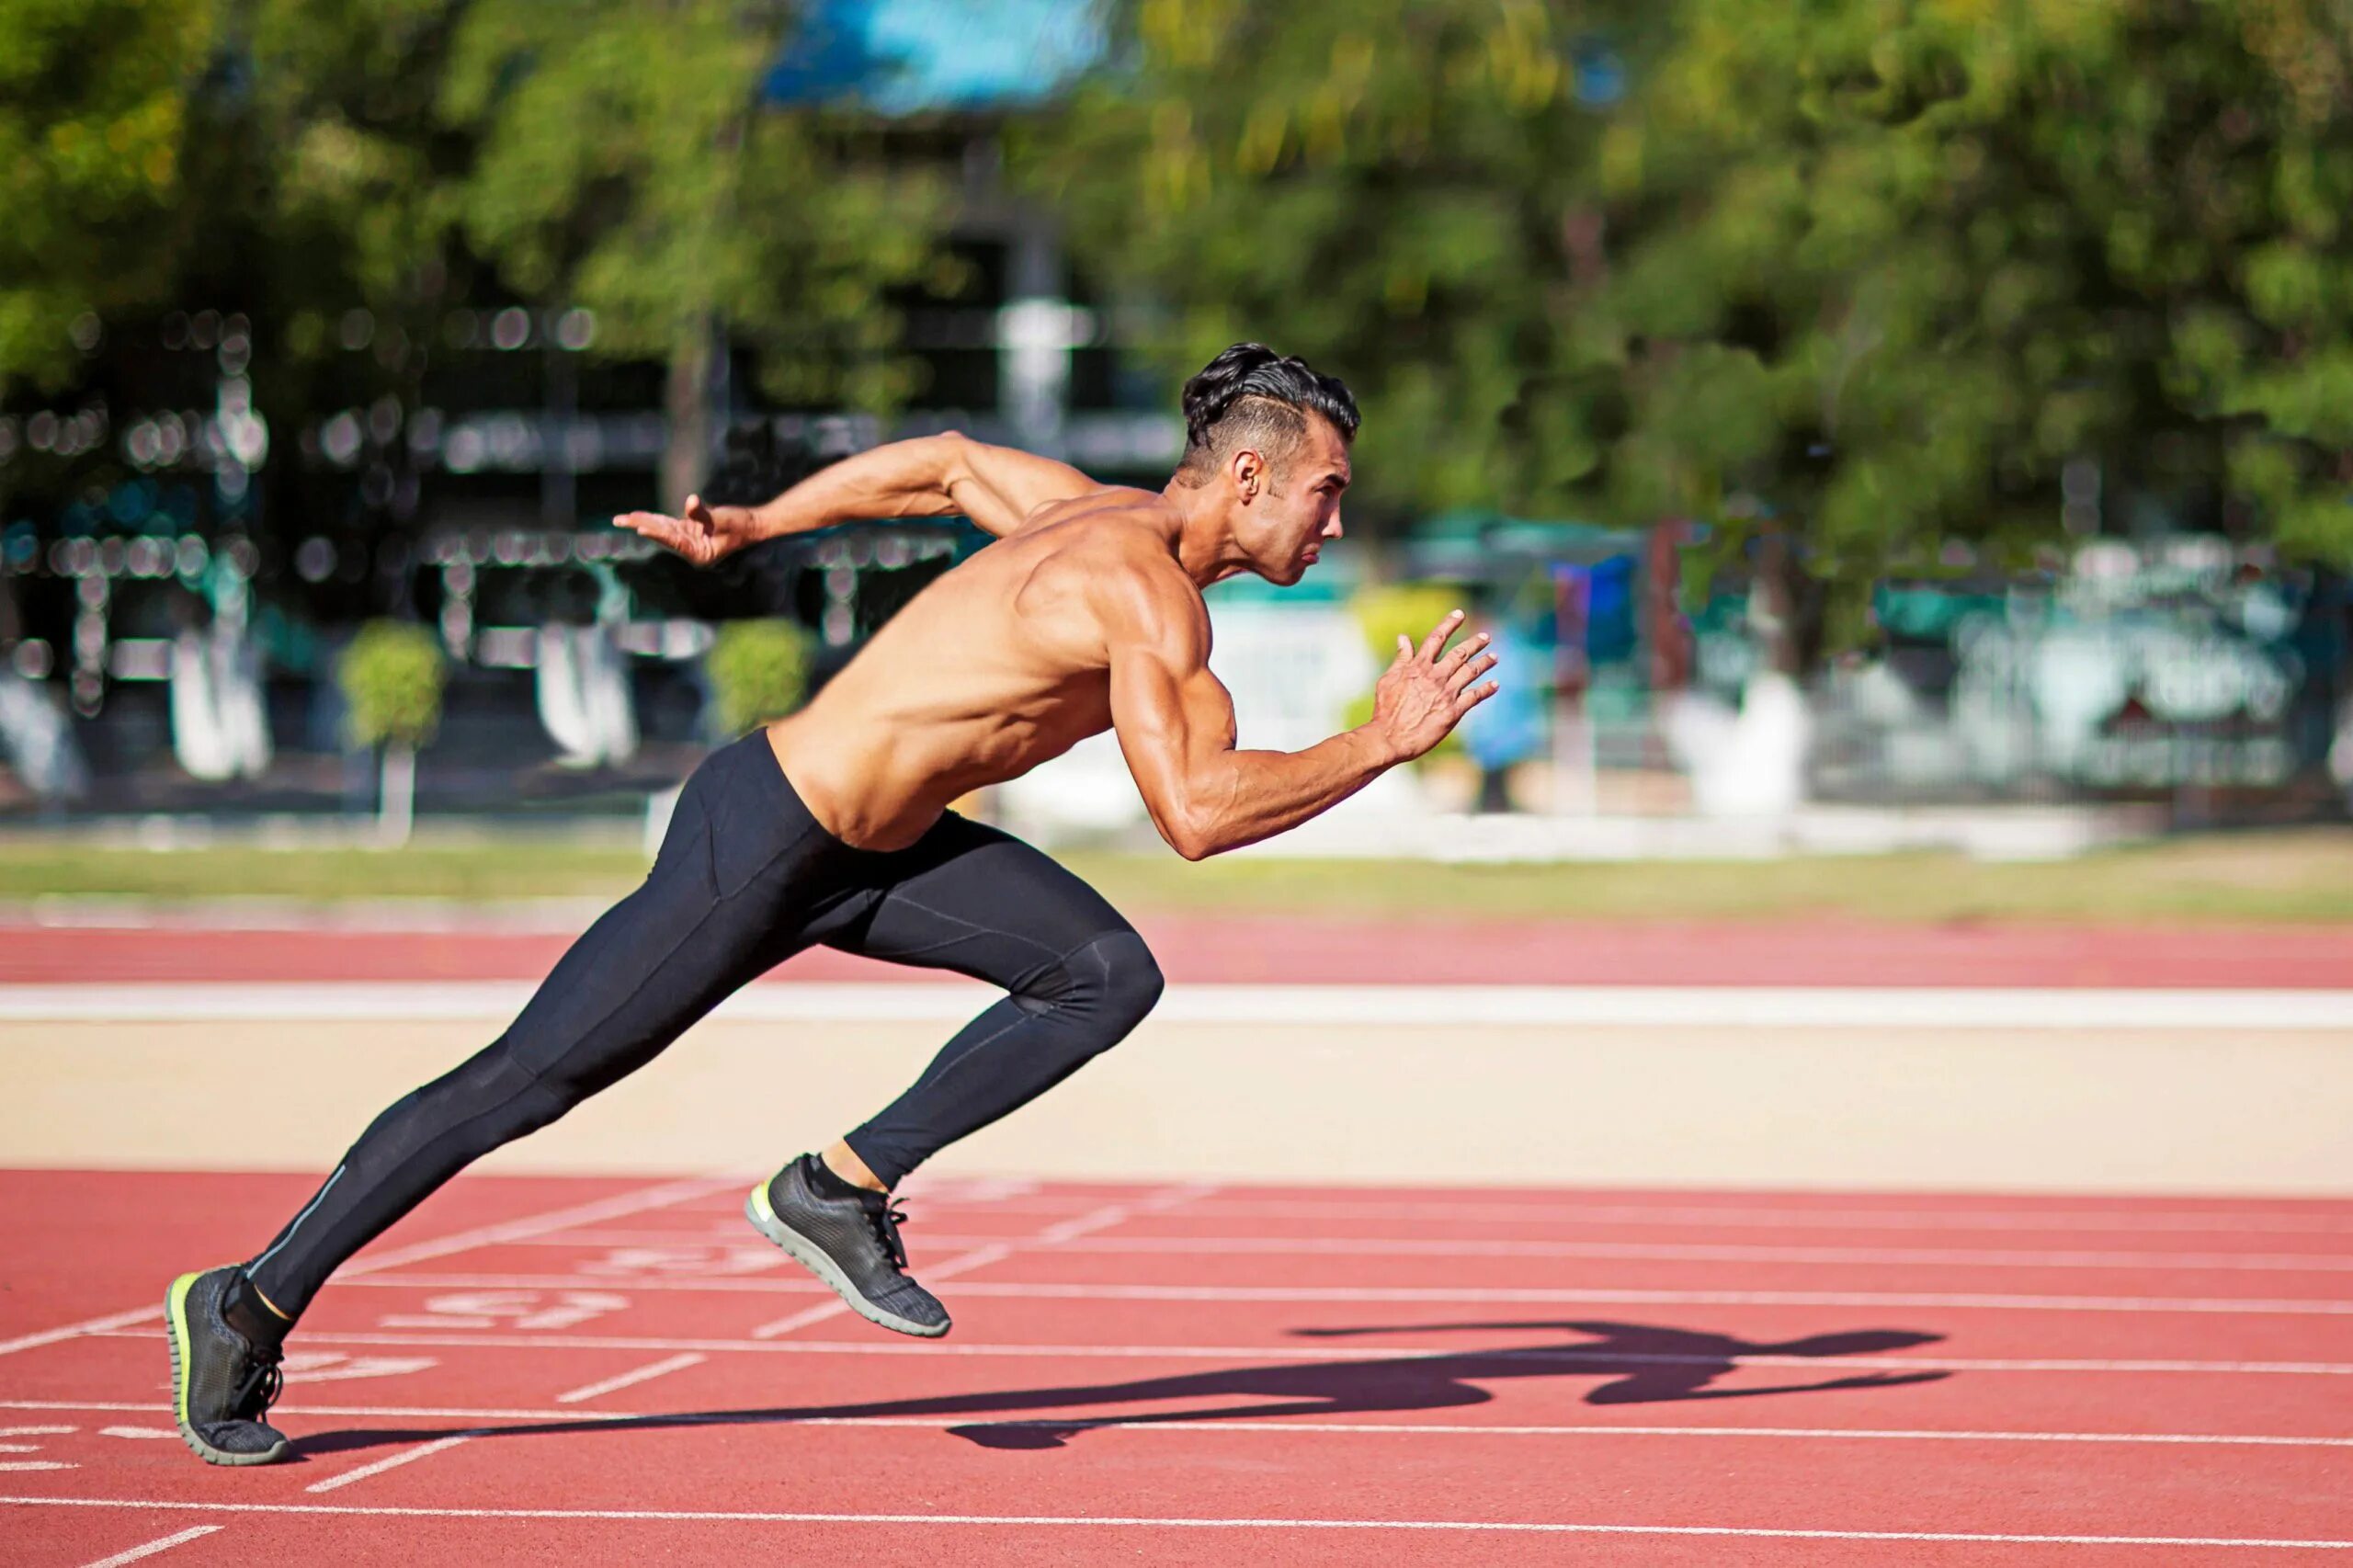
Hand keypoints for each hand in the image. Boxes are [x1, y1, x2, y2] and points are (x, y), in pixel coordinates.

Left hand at [611, 494, 763, 565]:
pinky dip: (654, 519)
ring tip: (621, 518)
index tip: (640, 528)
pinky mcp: (689, 531)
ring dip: (642, 522)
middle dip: (640, 526)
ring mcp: (689, 540)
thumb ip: (705, 514)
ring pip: (661, 529)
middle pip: (661, 536)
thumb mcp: (725, 520)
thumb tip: (690, 502)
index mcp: (700, 554)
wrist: (753, 525)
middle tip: (618, 520)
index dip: (657, 534)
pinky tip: (638, 516)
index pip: (674, 542)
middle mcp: (691, 550)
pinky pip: (667, 524)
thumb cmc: (742, 525)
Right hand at [1366, 609, 1499, 763]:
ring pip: (1471, 672)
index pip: (1437, 638)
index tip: (1460, 613)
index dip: (1449, 624)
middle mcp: (1435, 676)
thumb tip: (1403, 638)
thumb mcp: (1389, 679)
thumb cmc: (1386, 709)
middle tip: (1485, 637)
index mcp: (1418, 667)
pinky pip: (1475, 697)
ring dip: (1485, 663)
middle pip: (1460, 653)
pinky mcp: (1453, 712)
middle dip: (1475, 643)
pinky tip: (1494, 684)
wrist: (1390, 737)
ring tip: (1494, 657)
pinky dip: (1486, 689)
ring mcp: (1446, 693)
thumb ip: (1401, 659)